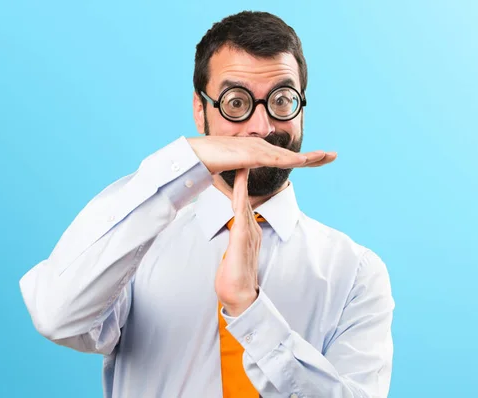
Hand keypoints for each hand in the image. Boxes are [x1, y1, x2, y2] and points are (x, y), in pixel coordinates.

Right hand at [187, 136, 335, 173]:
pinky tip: (304, 160)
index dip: (304, 158)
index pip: (285, 157)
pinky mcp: (252, 153)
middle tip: (333, 156)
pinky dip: (291, 159)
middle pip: (293, 154)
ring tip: (326, 156)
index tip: (320, 159)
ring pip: (288, 155)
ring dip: (308, 157)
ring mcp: (258, 148)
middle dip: (314, 156)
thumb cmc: (211, 163)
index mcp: (258, 152)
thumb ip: (241, 181)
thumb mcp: (231, 175)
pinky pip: (275, 158)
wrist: (197, 155)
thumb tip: (242, 192)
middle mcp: (261, 147)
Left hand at [215, 168, 261, 316]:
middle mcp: (251, 229)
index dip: (240, 183)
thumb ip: (231, 240)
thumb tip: (226, 232)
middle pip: (245, 196)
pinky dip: (240, 195)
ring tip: (241, 159)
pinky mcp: (242, 239)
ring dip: (243, 179)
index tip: (235, 166)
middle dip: (243, 175)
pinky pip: (241, 212)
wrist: (239, 297)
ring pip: (244, 199)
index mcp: (248, 231)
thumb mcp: (231, 254)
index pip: (242, 202)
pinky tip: (238, 184)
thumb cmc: (232, 278)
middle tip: (240, 153)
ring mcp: (249, 233)